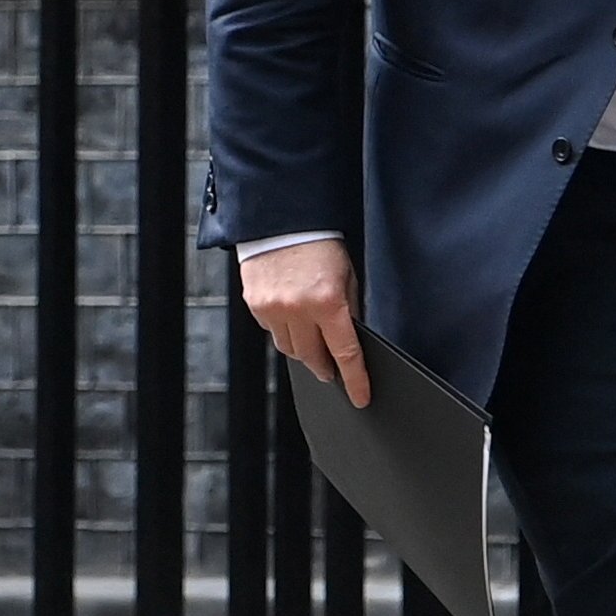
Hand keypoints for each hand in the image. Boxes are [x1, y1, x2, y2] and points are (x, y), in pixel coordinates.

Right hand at [240, 240, 367, 408]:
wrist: (280, 219)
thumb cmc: (318, 242)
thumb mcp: (346, 274)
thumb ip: (348, 308)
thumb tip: (349, 337)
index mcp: (327, 301)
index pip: (345, 353)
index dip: (355, 380)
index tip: (360, 396)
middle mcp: (297, 309)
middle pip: (312, 358)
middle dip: (325, 366)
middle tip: (332, 369)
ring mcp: (273, 308)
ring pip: (289, 350)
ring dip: (303, 350)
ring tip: (311, 340)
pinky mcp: (254, 304)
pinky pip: (271, 332)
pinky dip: (283, 332)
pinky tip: (291, 318)